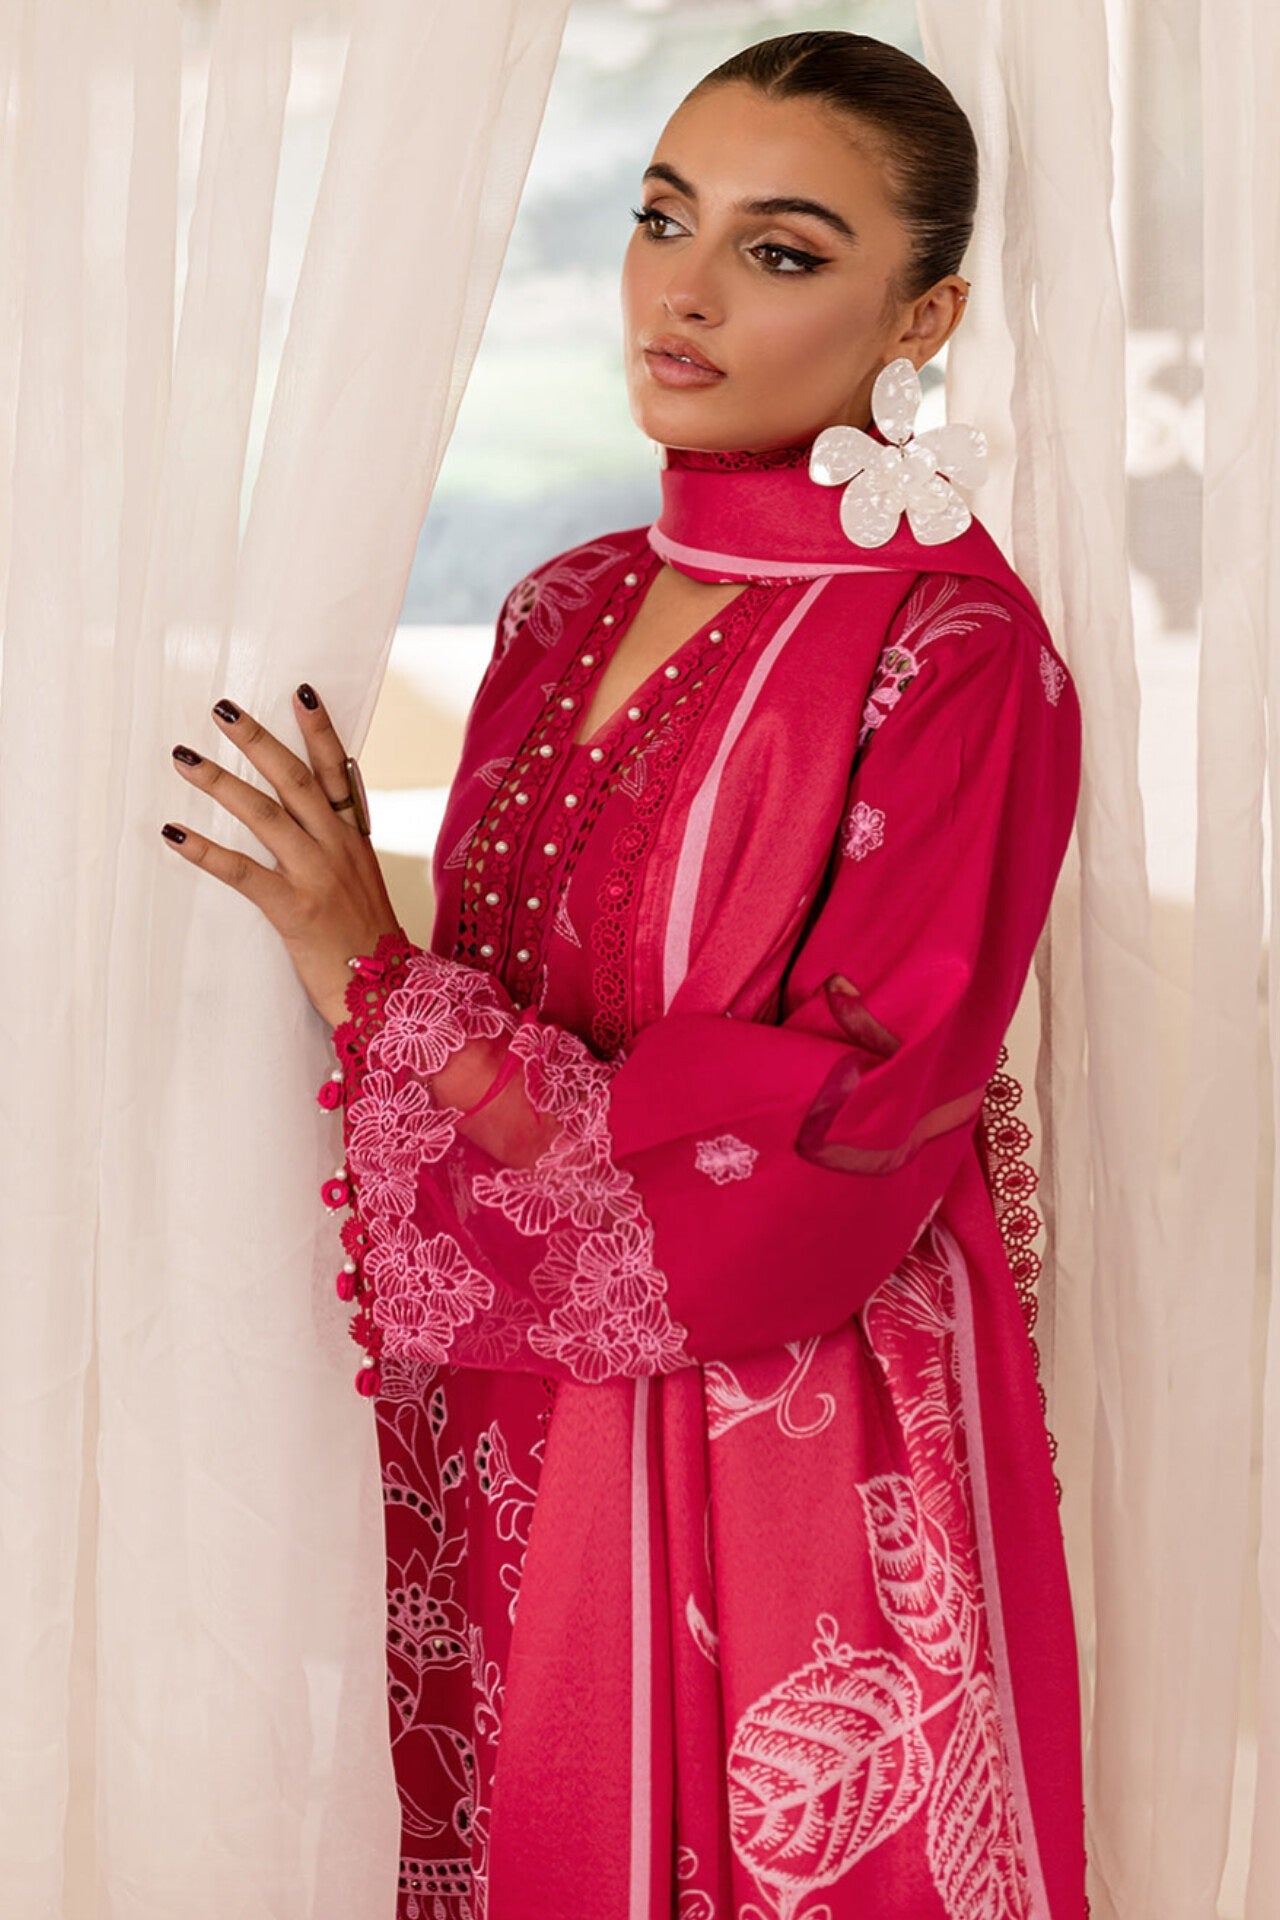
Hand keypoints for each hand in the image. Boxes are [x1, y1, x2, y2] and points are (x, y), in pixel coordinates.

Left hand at [161, 685, 401, 1026]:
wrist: (390, 998)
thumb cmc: (369, 946)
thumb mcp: (365, 884)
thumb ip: (343, 845)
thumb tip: (326, 807)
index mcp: (356, 841)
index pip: (339, 772)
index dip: (321, 730)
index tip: (301, 691)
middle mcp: (339, 850)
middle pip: (297, 779)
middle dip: (258, 740)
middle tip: (222, 708)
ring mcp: (318, 877)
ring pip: (266, 814)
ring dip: (221, 781)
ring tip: (184, 757)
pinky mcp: (294, 911)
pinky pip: (244, 872)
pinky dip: (207, 851)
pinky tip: (175, 832)